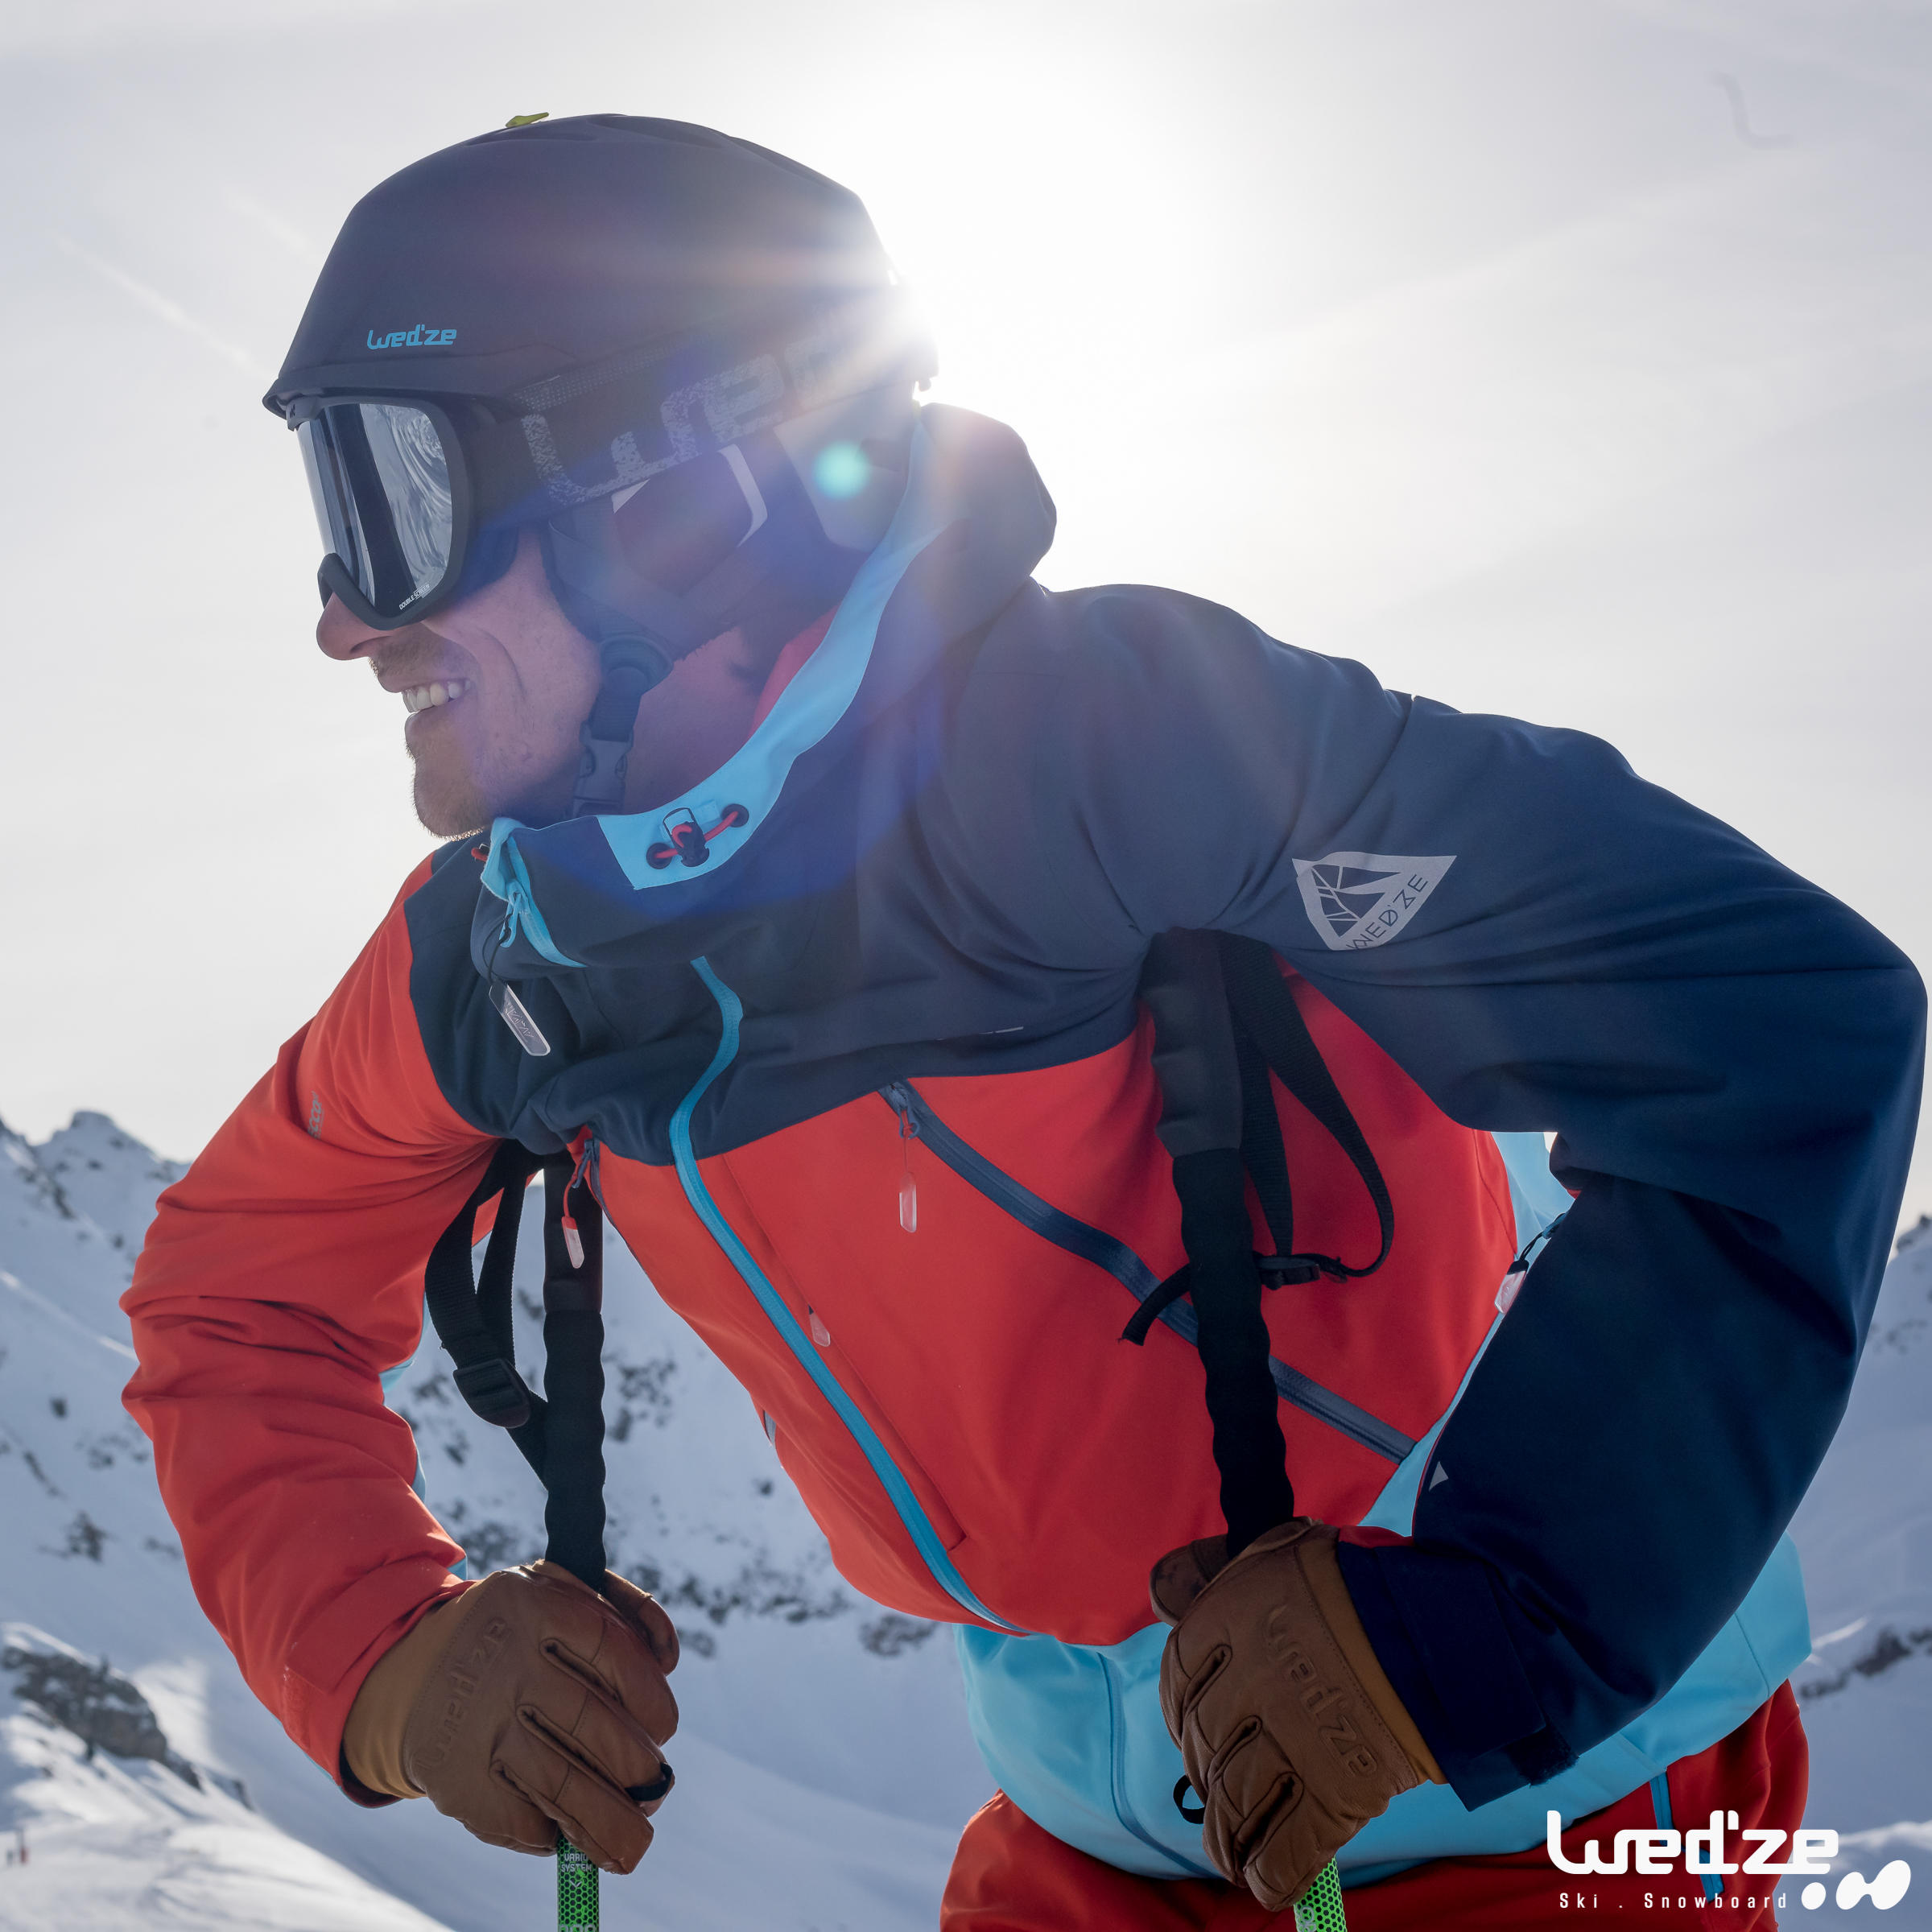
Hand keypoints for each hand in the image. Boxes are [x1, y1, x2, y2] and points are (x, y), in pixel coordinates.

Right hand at [344, 1562, 678, 1871]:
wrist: (415, 1672)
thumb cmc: (518, 1636)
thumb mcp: (561, 1594)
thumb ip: (625, 1612)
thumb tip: (667, 1662)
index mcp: (537, 1606)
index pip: (612, 1650)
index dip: (649, 1695)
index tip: (664, 1729)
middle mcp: (504, 1664)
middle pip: (590, 1723)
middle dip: (636, 1766)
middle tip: (656, 1787)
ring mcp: (477, 1724)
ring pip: (558, 1783)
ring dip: (608, 1823)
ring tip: (635, 1844)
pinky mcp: (455, 1779)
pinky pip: (518, 1818)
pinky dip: (551, 1833)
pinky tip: (565, 1830)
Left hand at [1150, 1519, 1440, 1910]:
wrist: (1439, 1625)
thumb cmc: (1359, 1581)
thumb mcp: (1275, 1553)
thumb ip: (1214, 1573)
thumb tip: (1160, 1590)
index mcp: (1223, 1625)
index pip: (1177, 1681)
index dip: (1182, 1710)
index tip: (1195, 1728)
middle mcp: (1242, 1688)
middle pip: (1203, 1747)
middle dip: (1207, 1773)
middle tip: (1222, 1786)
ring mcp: (1285, 1746)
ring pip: (1233, 1807)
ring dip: (1227, 1837)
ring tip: (1233, 1852)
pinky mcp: (1331, 1797)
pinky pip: (1284, 1853)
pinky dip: (1271, 1874)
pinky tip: (1268, 1880)